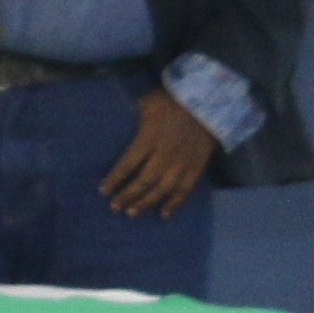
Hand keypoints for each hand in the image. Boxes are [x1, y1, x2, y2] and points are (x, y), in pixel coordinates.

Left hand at [104, 87, 220, 217]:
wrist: (210, 100)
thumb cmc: (174, 99)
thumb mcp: (147, 102)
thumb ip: (132, 116)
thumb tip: (116, 120)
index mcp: (149, 138)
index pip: (128, 163)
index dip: (115, 179)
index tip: (103, 191)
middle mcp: (165, 154)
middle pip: (144, 180)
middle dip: (128, 195)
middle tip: (115, 207)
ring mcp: (183, 162)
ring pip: (163, 188)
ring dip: (147, 202)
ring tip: (132, 212)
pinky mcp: (198, 166)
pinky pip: (186, 189)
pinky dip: (175, 202)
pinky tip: (164, 213)